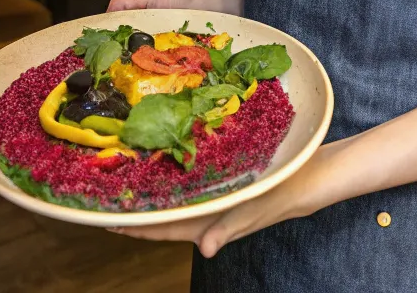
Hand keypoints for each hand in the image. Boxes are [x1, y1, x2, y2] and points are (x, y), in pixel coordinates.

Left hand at [109, 144, 333, 256]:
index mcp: (210, 222)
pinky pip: (192, 185)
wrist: (310, 178)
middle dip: (136, 211)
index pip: (164, 229)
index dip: (135, 228)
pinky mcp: (223, 184)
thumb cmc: (282, 193)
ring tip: (127, 183)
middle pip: (164, 216)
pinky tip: (166, 166)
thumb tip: (205, 250)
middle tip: (107, 199)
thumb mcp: (254, 210)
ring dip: (152, 195)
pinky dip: (175, 180)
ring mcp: (215, 199)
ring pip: (176, 201)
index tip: (107, 223)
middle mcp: (207, 212)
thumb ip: (227, 228)